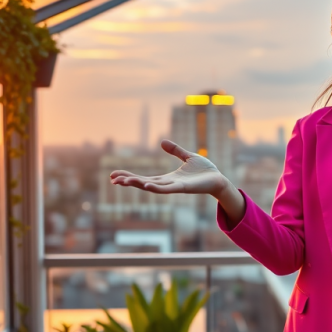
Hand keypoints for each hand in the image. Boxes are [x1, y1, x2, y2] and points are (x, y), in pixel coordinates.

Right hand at [110, 139, 226, 195]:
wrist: (219, 179)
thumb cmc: (205, 171)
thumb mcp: (187, 156)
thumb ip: (175, 150)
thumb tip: (161, 142)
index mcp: (167, 178)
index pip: (144, 177)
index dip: (130, 176)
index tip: (114, 175)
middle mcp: (168, 184)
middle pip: (144, 183)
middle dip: (129, 181)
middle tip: (113, 179)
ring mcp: (175, 187)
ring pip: (152, 187)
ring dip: (138, 184)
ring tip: (123, 182)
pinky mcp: (183, 188)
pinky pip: (167, 189)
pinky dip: (157, 188)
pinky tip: (147, 185)